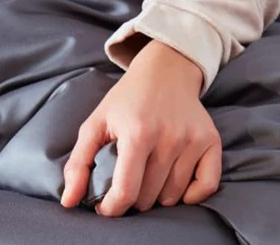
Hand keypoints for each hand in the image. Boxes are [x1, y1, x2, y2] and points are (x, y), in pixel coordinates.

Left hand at [60, 40, 221, 215]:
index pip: (126, 190)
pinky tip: (175, 186)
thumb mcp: (95, 123)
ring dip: (157, 196)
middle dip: (132, 199)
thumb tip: (68, 201)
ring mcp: (193, 140)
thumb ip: (79, 163)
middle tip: (126, 182)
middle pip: (148, 196)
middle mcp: (169, 137)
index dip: (112, 207)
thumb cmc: (125, 101)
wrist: (165, 71)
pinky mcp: (211, 141)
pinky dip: (191, 195)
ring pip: (174, 196)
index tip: (104, 207)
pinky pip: (206, 186)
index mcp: (137, 132)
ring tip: (146, 177)